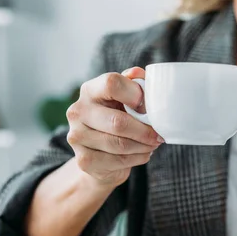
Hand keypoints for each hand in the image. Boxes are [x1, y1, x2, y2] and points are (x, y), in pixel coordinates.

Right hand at [66, 67, 162, 186]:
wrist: (100, 154)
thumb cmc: (117, 118)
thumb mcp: (125, 99)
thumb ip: (133, 84)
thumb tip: (139, 74)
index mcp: (90, 90)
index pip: (112, 83)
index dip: (135, 94)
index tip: (148, 107)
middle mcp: (78, 111)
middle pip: (117, 121)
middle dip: (145, 130)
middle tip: (159, 135)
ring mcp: (77, 137)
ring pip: (120, 144)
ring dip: (144, 146)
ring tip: (153, 143)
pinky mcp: (83, 160)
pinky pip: (118, 161)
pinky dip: (137, 158)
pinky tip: (143, 154)